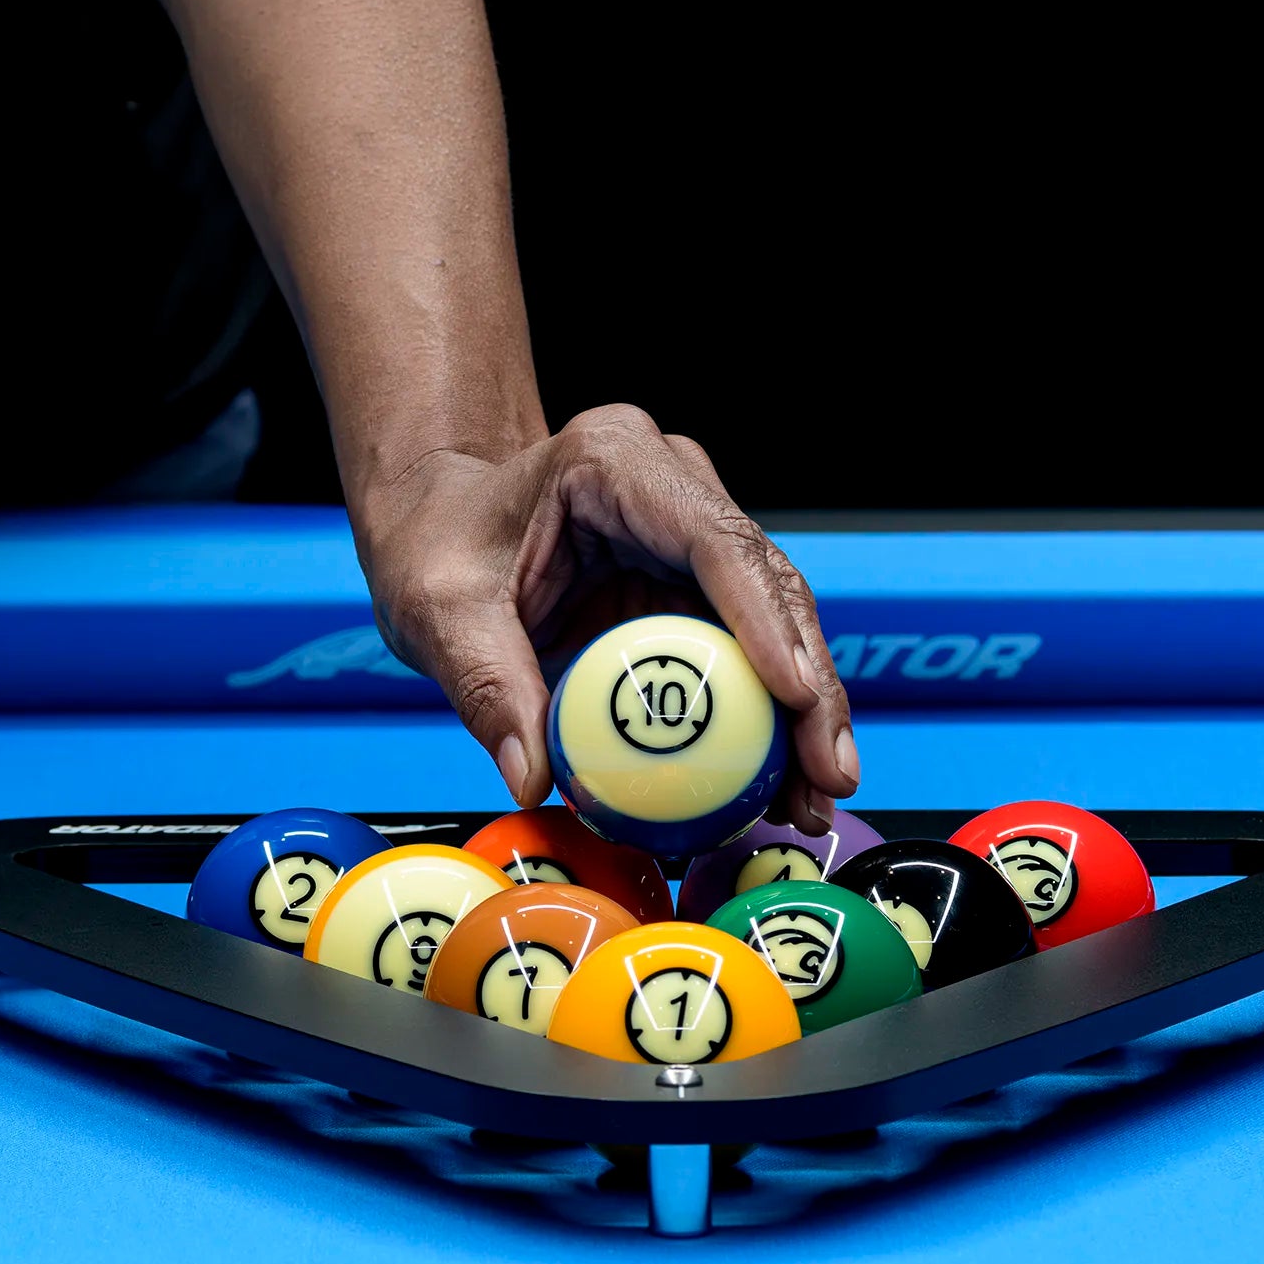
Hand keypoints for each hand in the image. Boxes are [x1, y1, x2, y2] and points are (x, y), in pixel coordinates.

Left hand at [351, 404, 860, 832]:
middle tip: (828, 775)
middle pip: (769, 588)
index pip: (715, 541)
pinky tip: (780, 788)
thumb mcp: (439, 612)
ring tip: (811, 801)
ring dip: (802, 717)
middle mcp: (674, 488)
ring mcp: (691, 539)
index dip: (766, 621)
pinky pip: (744, 657)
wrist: (436, 517)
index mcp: (615, 462)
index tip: (796, 696)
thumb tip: (534, 779)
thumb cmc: (436, 541)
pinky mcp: (692, 589)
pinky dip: (764, 722)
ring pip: (776, 627)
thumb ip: (487, 688)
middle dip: (810, 688)